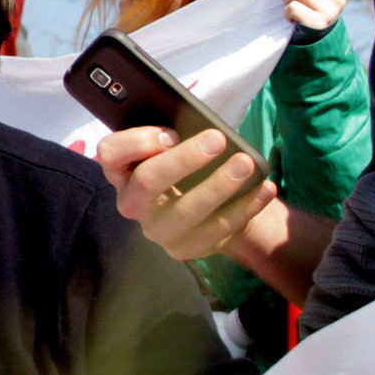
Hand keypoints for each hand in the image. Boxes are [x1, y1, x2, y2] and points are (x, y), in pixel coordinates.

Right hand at [97, 124, 277, 260]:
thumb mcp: (174, 144)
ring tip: (246, 164)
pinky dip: (246, 207)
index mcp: (122, 170)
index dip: (137, 143)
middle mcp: (133, 202)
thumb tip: (202, 126)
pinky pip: (218, 230)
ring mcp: (157, 230)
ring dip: (219, 186)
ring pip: (185, 211)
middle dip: (183, 160)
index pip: (110, 154)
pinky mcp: (185, 248)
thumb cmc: (186, 163)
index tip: (171, 133)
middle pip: (146, 182)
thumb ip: (175, 133)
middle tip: (217, 139)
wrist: (207, 204)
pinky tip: (265, 189)